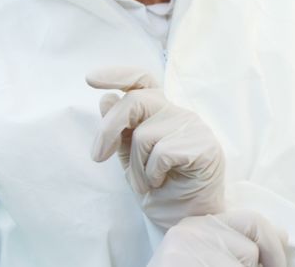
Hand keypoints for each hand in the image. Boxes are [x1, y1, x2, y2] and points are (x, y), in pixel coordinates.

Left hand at [88, 66, 224, 227]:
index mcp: (160, 113)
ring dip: (137, 167)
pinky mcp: (204, 146)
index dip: (117, 74)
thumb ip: (120, 132)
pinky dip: (153, 174)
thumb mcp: (130, 161)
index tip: (90, 79)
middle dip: (109, 128)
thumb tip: (106, 99)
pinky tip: (163, 182)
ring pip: (144, 135)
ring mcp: (192, 127)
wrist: (185, 220)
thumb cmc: (161, 189)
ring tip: (148, 183)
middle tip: (97, 156)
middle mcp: (177, 113)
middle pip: (136, 101)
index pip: (142, 81)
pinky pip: (161, 153)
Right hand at [148, 210, 288, 266]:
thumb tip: (283, 234)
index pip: (253, 220)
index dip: (273, 244)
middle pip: (251, 244)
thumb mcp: (209, 256)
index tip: (276, 265)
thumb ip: (239, 243)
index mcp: (198, 224)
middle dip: (259, 263)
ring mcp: (187, 249)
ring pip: (245, 263)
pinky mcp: (184, 263)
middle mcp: (192, 230)